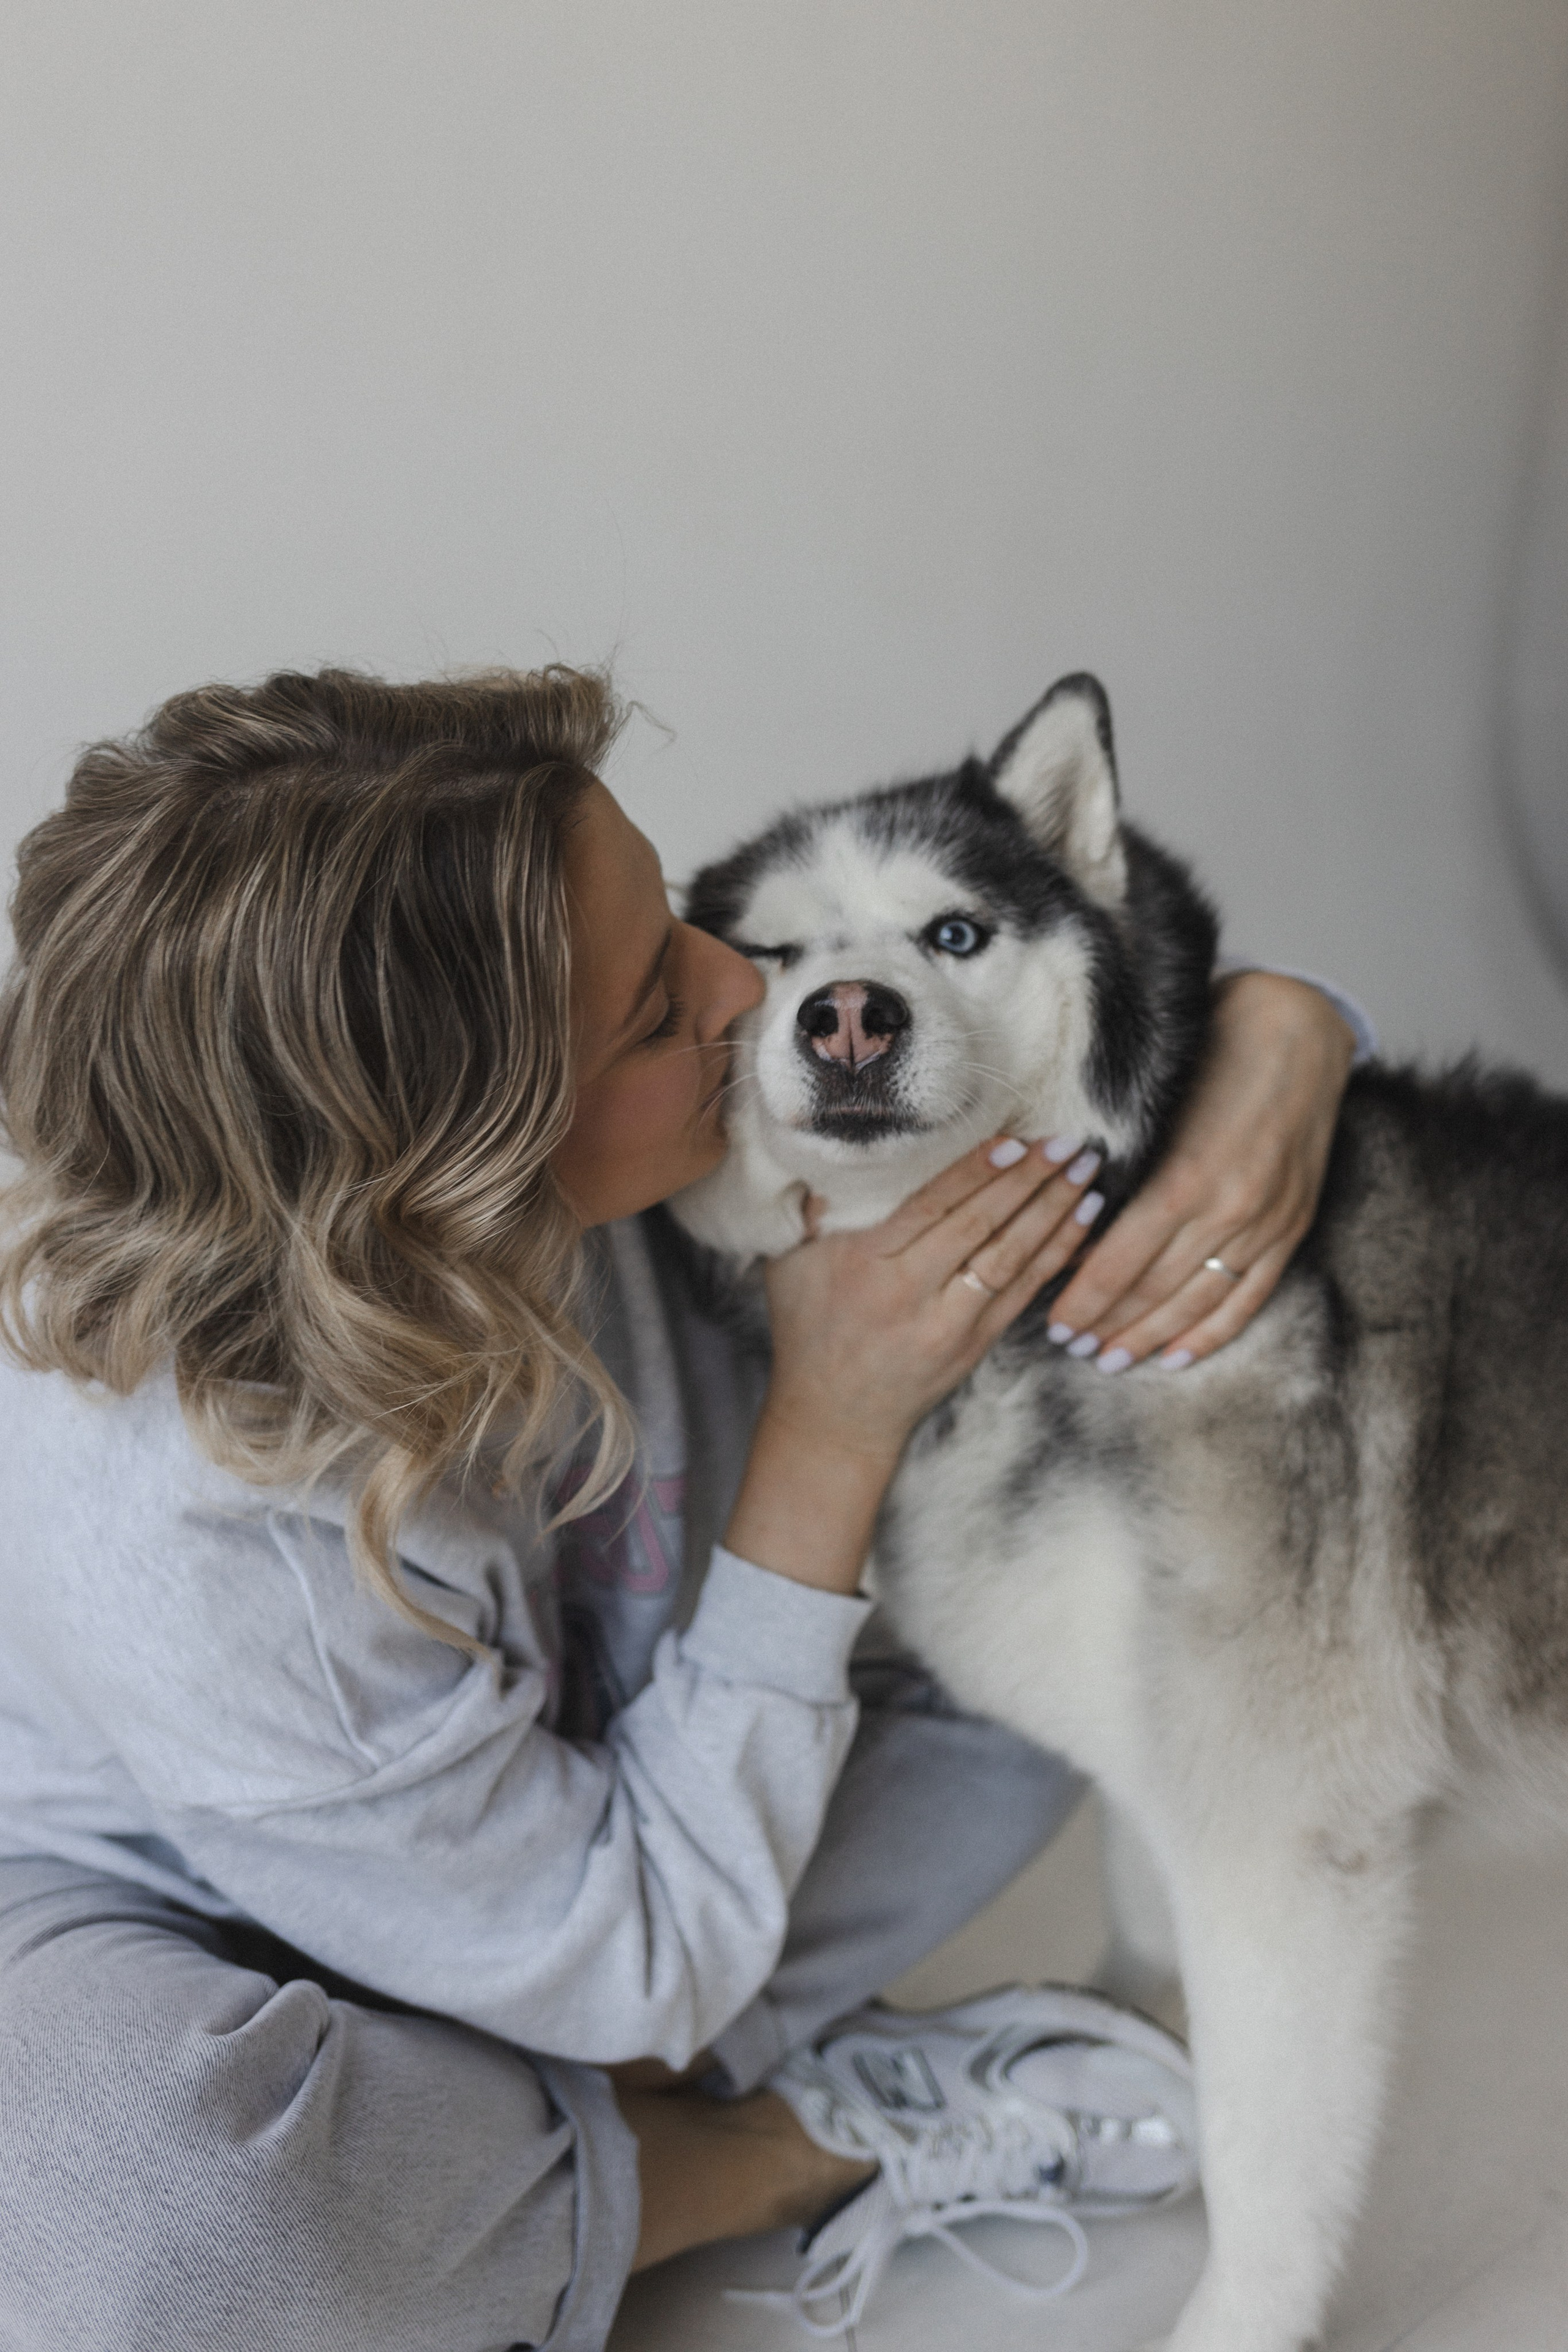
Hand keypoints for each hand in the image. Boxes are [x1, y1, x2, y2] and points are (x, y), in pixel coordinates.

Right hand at [724, 1133, 1104, 1590]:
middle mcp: (911, 1296)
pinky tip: (1082, 1221)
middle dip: (1031, 1182)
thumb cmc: (808, 1329)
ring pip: (1011, 1259)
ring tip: (1086, 1171)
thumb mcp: (790, 1265)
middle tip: (1071, 1142)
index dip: (977, 1173)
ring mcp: (950, 1325)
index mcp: (866, 1266)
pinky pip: (1023, 1292)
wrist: (834, 1419)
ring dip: (1054, 1213)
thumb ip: (811, 1209)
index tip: (1015, 1140)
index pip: (931, 1208)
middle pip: (981, 1227)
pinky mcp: (976, 1345)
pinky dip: (1056, 1254)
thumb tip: (833, 1144)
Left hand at [1046, 970, 1355, 1371]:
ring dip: (1152, 1336)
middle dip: (1109, 1324)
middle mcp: (1229, 1211)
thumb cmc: (1212, 1050)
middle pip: (1154, 1291)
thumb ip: (1120, 1164)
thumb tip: (1074, 1219)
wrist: (1298, 1029)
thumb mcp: (1154, 1103)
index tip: (1055, 1322)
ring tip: (1113, 1358)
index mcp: (1185, 1178)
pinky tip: (1180, 1355)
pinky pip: (1249, 1296)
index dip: (1084, 1299)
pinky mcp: (1292, 1226)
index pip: (1119, 1263)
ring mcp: (1267, 1223)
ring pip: (1197, 1303)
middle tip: (1073, 1346)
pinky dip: (1212, 1331)